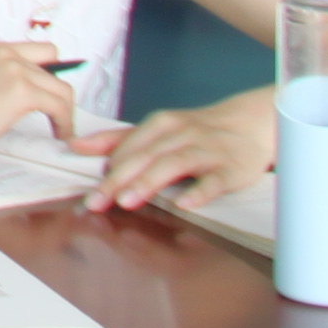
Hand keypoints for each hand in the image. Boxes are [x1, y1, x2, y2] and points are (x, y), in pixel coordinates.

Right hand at [0, 42, 82, 153]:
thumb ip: (5, 78)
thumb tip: (38, 94)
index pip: (46, 52)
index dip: (52, 75)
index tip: (52, 97)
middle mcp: (8, 55)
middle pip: (57, 75)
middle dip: (59, 98)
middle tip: (56, 119)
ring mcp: (16, 71)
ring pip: (63, 91)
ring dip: (65, 113)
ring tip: (59, 130)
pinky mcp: (22, 92)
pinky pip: (60, 107)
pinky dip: (65, 123)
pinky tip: (59, 135)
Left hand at [79, 93, 273, 208]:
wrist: (251, 123)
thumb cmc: (197, 131)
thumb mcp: (158, 129)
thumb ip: (119, 139)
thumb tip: (76, 146)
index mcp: (160, 124)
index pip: (129, 147)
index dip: (108, 170)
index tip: (88, 194)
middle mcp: (181, 134)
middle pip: (146, 156)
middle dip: (119, 179)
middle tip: (97, 202)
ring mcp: (208, 150)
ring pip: (175, 164)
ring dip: (149, 182)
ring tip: (128, 201)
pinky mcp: (232, 168)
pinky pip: (215, 180)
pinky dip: (199, 191)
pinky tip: (184, 204)